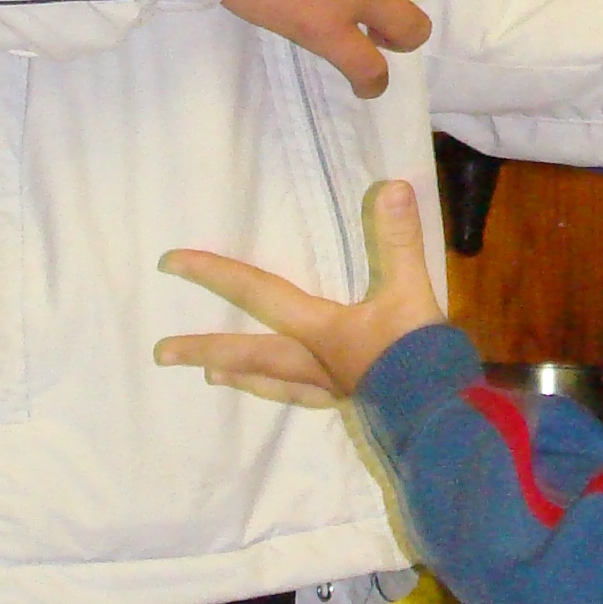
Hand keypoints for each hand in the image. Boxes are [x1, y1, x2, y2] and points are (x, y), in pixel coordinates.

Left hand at [158, 175, 443, 404]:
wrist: (440, 416)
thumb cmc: (419, 356)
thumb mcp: (411, 291)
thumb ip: (399, 241)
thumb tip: (389, 187)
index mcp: (318, 329)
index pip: (258, 293)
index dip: (215, 274)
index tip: (171, 263)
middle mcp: (313, 361)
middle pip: (249, 354)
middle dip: (205, 349)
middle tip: (162, 353)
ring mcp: (330, 387)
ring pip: (273, 382)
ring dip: (241, 377)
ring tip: (212, 379)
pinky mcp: (354, 403)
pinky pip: (308, 398)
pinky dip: (289, 394)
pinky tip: (293, 394)